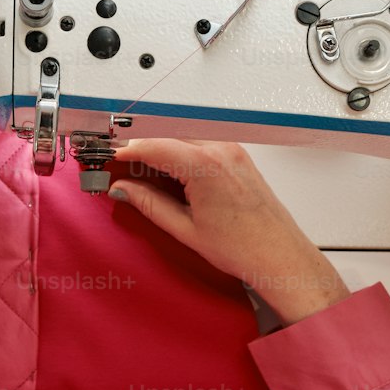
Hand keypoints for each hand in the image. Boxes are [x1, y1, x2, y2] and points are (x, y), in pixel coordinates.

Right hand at [109, 139, 349, 325]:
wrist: (280, 254)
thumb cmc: (244, 247)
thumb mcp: (185, 229)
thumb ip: (149, 204)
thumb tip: (123, 190)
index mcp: (205, 166)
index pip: (153, 146)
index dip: (125, 150)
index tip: (109, 158)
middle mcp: (220, 150)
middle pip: (166, 135)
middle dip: (139, 148)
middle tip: (119, 166)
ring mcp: (231, 150)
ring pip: (182, 137)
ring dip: (159, 148)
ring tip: (140, 172)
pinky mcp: (236, 155)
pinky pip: (199, 143)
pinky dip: (179, 152)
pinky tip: (168, 172)